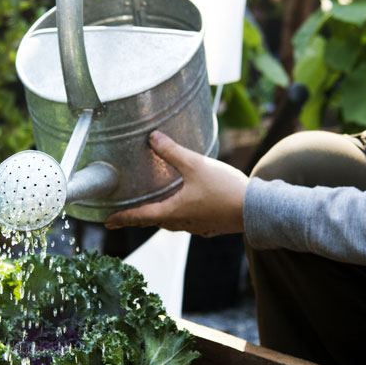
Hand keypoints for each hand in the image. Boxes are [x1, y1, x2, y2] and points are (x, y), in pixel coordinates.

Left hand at [105, 131, 248, 236]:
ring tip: (153, 211)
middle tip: (125, 217)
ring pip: (172, 223)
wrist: (257, 209)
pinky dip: (179, 217)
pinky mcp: (211, 226)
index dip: (122, 218)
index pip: (140, 216)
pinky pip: (188, 223)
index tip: (108, 222)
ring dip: (159, 218)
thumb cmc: (224, 189)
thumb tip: (152, 137)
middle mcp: (182, 223)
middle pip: (154, 222)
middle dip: (138, 219)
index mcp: (173, 212)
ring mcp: (197, 226)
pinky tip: (185, 210)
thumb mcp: (196, 165)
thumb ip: (172, 152)